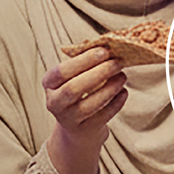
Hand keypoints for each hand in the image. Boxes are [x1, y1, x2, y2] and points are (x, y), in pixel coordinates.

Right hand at [44, 48, 127, 173]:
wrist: (78, 129)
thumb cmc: (79, 93)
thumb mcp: (75, 75)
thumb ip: (86, 60)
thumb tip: (105, 42)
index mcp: (49, 83)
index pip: (61, 71)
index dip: (83, 61)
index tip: (104, 51)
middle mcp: (54, 103)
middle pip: (73, 89)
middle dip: (98, 74)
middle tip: (118, 63)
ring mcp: (68, 119)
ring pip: (88, 105)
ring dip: (109, 89)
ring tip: (123, 77)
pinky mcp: (84, 131)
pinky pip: (102, 117)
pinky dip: (115, 103)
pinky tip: (123, 92)